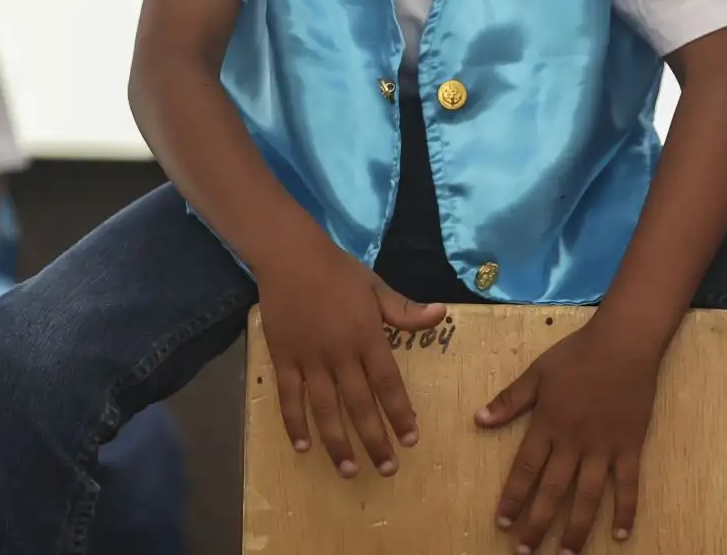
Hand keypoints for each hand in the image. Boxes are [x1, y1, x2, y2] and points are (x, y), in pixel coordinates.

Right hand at [254, 240, 444, 477]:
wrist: (290, 256)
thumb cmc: (338, 271)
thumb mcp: (377, 286)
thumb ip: (406, 310)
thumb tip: (441, 314)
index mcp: (367, 337)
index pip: (388, 384)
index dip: (400, 414)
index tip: (411, 439)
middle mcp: (340, 354)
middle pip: (360, 405)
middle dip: (375, 439)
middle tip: (388, 469)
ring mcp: (310, 359)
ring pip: (325, 409)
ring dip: (338, 442)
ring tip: (350, 470)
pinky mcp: (284, 359)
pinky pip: (290, 398)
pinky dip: (295, 423)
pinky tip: (303, 446)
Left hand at [475, 317, 662, 554]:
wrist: (624, 342)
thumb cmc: (577, 354)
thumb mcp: (537, 372)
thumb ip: (509, 400)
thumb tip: (478, 420)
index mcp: (547, 424)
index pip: (525, 470)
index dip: (512, 498)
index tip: (501, 523)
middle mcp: (573, 442)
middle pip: (552, 492)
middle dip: (536, 524)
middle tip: (524, 552)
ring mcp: (604, 447)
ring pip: (588, 497)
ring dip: (576, 529)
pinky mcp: (630, 447)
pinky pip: (628, 485)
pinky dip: (626, 511)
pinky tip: (622, 536)